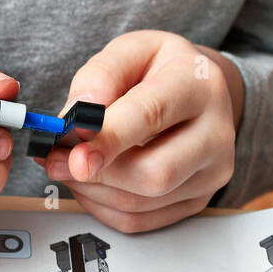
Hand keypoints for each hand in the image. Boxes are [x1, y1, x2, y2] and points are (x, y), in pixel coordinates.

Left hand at [39, 30, 243, 232]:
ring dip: (92, 190)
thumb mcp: (131, 51)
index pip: (151, 115)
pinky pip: (138, 221)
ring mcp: (211, 172)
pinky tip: (90, 184)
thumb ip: (100, 75)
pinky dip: (102, 207)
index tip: (74, 153)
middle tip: (57, 160)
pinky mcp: (197, 200)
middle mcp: (215, 132)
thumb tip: (76, 114)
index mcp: (199, 84)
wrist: (198, 91)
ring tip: (69, 166)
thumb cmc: (161, 71)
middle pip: (153, 173)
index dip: (108, 139)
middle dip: (96, 173)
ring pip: (140, 202)